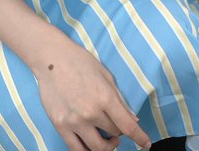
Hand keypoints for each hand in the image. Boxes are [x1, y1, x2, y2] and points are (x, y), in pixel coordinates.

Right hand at [34, 36, 151, 150]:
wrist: (52, 58)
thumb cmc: (80, 62)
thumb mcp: (105, 76)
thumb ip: (119, 99)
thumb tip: (132, 119)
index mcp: (105, 97)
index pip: (127, 126)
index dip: (140, 137)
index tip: (146, 144)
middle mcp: (91, 112)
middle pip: (113, 134)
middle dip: (119, 134)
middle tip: (117, 130)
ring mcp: (74, 121)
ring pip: (96, 148)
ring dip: (106, 147)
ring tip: (107, 140)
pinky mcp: (60, 125)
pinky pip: (76, 149)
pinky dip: (87, 150)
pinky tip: (90, 144)